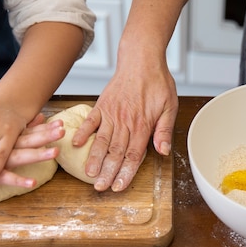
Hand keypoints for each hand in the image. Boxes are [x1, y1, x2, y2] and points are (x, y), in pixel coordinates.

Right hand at [0, 115, 64, 188]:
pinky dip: (19, 180)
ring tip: (55, 152)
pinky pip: (7, 177)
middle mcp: (5, 146)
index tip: (62, 124)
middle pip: (29, 139)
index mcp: (6, 137)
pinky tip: (33, 182)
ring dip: (38, 154)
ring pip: (21, 156)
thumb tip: (41, 117)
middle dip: (46, 135)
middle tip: (63, 131)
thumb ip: (21, 126)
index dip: (46, 128)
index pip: (30, 130)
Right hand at [73, 60, 178, 191]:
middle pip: (115, 152)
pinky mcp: (102, 104)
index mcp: (142, 125)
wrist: (142, 59)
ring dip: (94, 158)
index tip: (119, 186)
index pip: (133, 155)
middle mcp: (125, 121)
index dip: (125, 173)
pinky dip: (82, 132)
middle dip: (107, 172)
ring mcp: (111, 113)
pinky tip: (76, 145)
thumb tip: (163, 151)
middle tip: (100, 187)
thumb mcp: (170, 106)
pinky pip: (90, 121)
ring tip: (88, 174)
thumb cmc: (158, 82)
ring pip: (101, 141)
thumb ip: (164, 130)